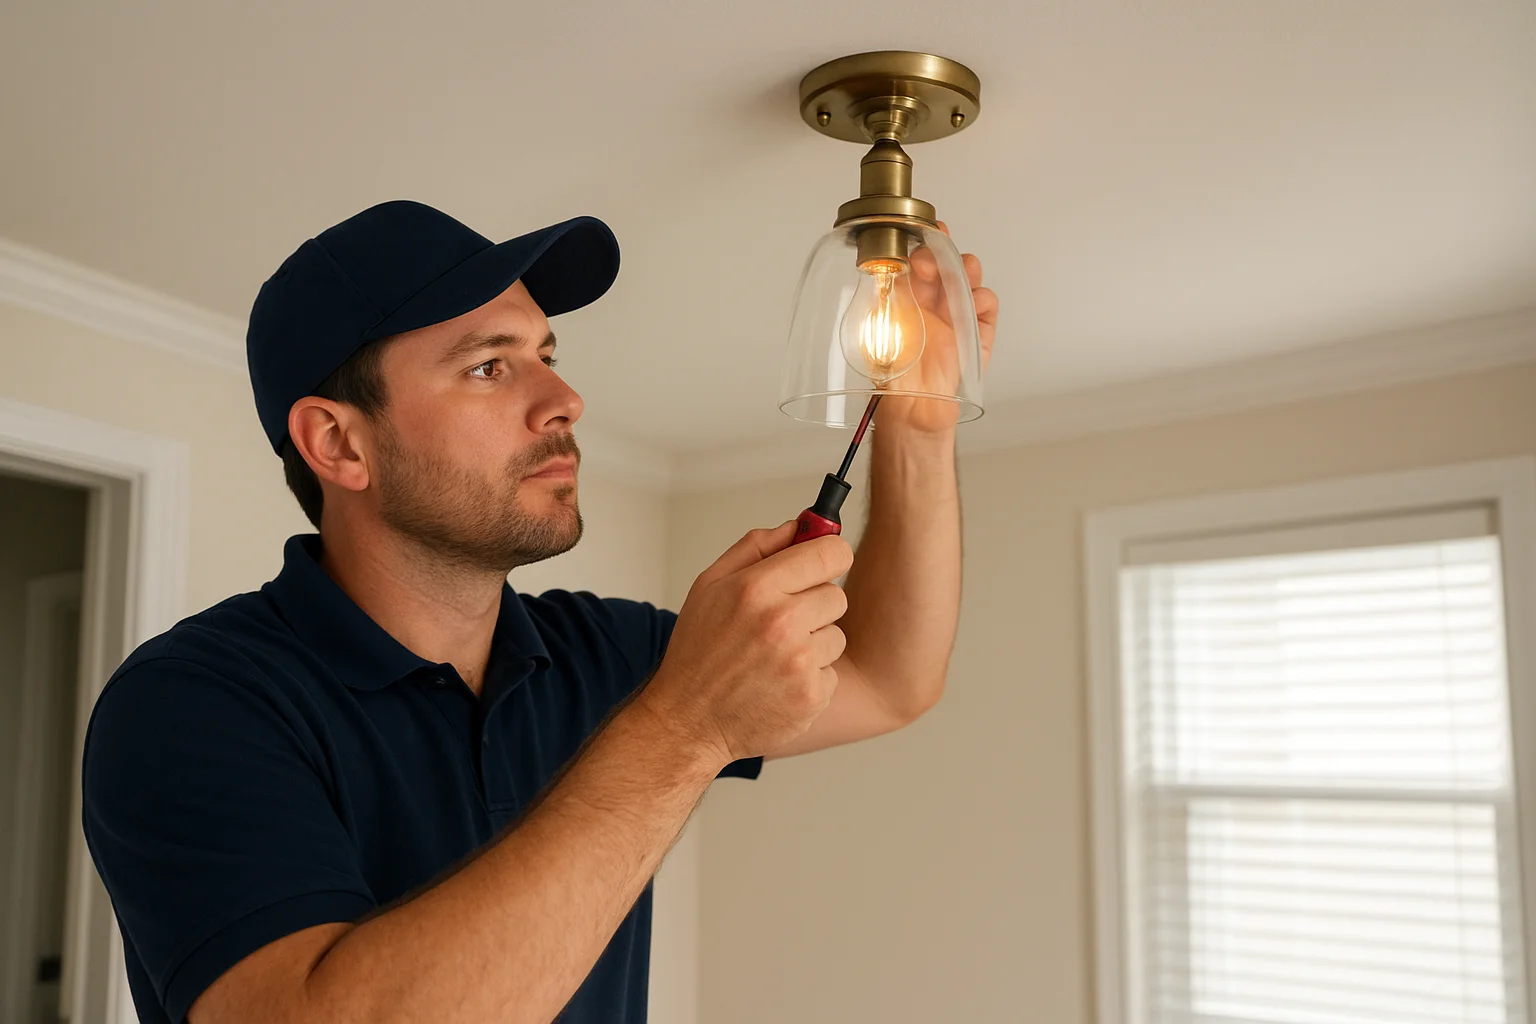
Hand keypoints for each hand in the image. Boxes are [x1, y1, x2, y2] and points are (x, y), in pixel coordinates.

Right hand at [638, 521, 853, 764]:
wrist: (688, 721)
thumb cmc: (698, 652)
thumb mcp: (710, 586)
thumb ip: (757, 547)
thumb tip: (800, 525)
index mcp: (757, 588)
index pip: (831, 552)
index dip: (830, 555)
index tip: (823, 563)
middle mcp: (781, 622)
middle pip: (837, 594)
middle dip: (813, 605)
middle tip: (781, 623)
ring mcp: (799, 662)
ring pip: (836, 635)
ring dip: (813, 644)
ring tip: (775, 657)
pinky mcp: (811, 695)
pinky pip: (832, 672)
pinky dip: (810, 678)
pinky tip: (778, 683)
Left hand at [878, 220, 997, 435]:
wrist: (913, 410)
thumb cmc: (892, 376)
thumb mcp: (882, 329)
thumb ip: (888, 299)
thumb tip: (886, 267)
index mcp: (907, 301)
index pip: (917, 263)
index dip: (922, 245)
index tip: (920, 232)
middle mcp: (932, 306)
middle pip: (945, 267)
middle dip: (943, 253)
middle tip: (932, 255)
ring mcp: (956, 319)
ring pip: (968, 282)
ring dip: (967, 271)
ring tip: (960, 271)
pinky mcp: (976, 337)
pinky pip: (986, 309)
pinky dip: (983, 301)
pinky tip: (973, 303)